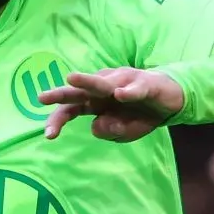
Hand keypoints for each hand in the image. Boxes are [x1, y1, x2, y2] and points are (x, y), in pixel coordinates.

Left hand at [40, 69, 185, 143]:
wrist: (171, 99)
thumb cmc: (141, 113)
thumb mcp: (124, 132)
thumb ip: (109, 132)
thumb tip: (96, 125)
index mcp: (95, 101)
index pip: (71, 109)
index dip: (58, 120)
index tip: (48, 135)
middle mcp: (105, 87)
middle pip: (80, 90)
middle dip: (61, 93)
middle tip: (42, 97)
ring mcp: (124, 82)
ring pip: (103, 83)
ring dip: (87, 81)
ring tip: (72, 78)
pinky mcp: (145, 82)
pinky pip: (136, 88)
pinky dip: (129, 92)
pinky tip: (121, 95)